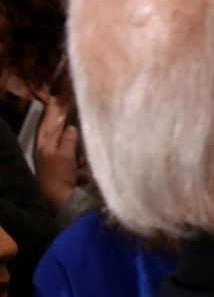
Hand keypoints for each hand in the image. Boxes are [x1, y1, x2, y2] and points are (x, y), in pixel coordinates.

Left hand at [34, 88, 77, 213]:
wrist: (63, 201)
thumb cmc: (59, 175)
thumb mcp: (63, 154)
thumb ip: (68, 139)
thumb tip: (71, 127)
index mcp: (44, 144)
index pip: (48, 121)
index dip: (54, 109)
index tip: (60, 95)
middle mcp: (50, 150)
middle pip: (59, 130)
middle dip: (67, 120)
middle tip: (72, 104)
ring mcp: (61, 160)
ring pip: (72, 143)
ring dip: (79, 141)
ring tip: (82, 142)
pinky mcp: (71, 169)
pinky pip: (80, 157)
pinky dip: (84, 158)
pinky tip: (86, 163)